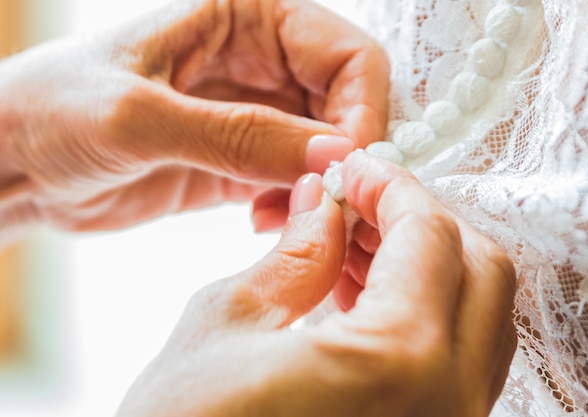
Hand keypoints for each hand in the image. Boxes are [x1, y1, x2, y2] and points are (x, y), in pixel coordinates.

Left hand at [0, 0, 388, 233]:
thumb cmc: (52, 109)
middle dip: (344, 156)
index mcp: (244, 17)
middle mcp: (259, 61)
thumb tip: (332, 155)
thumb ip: (238, 134)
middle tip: (327, 202)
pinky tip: (263, 220)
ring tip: (285, 214)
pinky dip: (294, 205)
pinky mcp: (241, 159)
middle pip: (347, 105)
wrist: (14, 162)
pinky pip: (294, 180)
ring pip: (326, 148)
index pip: (347, 55)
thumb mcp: (139, 116)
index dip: (361, 110)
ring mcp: (253, 113)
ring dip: (319, 186)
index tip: (347, 167)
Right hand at [115, 152, 516, 416]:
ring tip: (354, 246)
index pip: (429, 235)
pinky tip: (364, 298)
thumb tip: (322, 202)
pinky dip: (423, 314)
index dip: (391, 186)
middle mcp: (449, 404)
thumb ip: (293, 253)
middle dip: (421, 221)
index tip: (355, 168)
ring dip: (426, 265)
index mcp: (399, 362)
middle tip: (360, 202)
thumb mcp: (225, 325)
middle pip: (480, 271)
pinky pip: (455, 362)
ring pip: (477, 317)